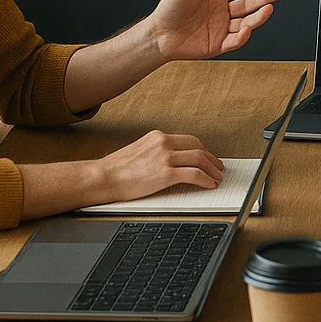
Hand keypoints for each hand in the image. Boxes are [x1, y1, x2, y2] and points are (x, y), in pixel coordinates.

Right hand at [96, 130, 225, 199]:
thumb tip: (170, 161)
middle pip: (198, 147)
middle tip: (218, 168)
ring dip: (212, 169)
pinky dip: (206, 179)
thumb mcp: (139, 150)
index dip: (203, 150)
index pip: (189, 140)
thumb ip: (156, 152)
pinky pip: (194, 174)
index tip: (208, 158)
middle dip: (211, 159)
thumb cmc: (116, 169)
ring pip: (199, 159)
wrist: (102, 177)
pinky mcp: (165, 173)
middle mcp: (163, 142)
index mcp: (158, 136)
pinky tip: (209, 184)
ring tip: (217, 177)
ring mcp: (165, 157)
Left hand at [149, 0, 280, 61]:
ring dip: (258, 16)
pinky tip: (247, 28)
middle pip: (248, 4)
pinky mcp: (218, 45)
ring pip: (246, 22)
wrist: (158, 35)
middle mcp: (222, 11)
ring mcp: (221, 28)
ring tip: (268, 8)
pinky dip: (243, 36)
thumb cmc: (168, 8)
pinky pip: (235, 41)